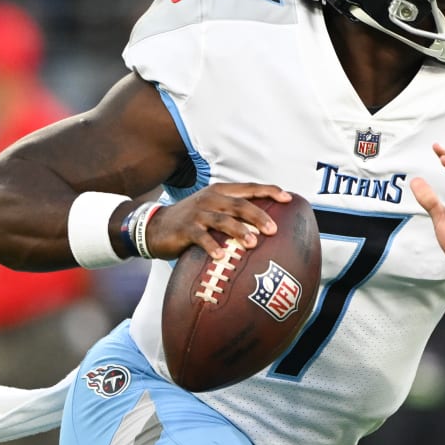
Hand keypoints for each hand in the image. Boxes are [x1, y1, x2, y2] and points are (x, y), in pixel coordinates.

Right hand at [144, 183, 290, 260]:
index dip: (270, 191)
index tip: (288, 198)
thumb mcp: (213, 209)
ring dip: (239, 231)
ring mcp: (198, 214)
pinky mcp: (186, 229)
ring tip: (253, 243)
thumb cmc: (192, 220)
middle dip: (258, 216)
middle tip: (273, 230)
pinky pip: (201, 237)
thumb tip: (265, 222)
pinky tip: (221, 256)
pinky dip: (212, 246)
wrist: (156, 226)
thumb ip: (234, 212)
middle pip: (240, 204)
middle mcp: (211, 199)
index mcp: (221, 191)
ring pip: (223, 220)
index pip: (250, 188)